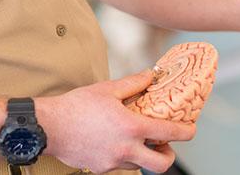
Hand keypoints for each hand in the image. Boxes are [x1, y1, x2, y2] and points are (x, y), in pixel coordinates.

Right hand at [37, 70, 194, 172]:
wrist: (49, 127)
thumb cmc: (76, 107)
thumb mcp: (108, 89)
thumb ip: (134, 84)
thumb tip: (151, 75)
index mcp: (132, 128)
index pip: (169, 133)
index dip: (186, 132)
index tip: (190, 129)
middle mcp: (126, 149)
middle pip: (161, 165)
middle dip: (168, 155)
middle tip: (165, 144)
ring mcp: (113, 162)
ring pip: (139, 166)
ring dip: (143, 155)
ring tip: (135, 140)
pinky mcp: (100, 169)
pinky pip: (119, 166)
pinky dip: (122, 157)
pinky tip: (113, 142)